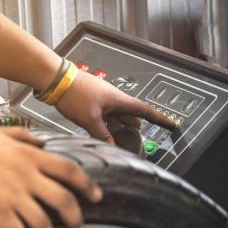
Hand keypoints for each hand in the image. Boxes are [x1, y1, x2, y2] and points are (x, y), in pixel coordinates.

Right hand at [0, 126, 101, 227]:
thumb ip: (23, 135)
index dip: (87, 184)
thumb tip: (41, 143)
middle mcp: (27, 176)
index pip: (69, 169)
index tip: (96, 195)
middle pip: (63, 199)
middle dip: (76, 217)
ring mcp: (13, 195)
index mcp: (29, 156)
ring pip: (43, 222)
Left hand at [56, 70, 175, 142]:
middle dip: (134, 129)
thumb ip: (102, 135)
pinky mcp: (91, 103)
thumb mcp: (90, 120)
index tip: (172, 124)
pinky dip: (105, 126)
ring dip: (118, 129)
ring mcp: (102, 100)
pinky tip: (100, 134)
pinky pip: (104, 116)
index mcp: (119, 100)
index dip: (159, 118)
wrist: (56, 80)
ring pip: (116, 117)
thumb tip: (112, 147)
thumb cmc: (74, 94)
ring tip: (118, 142)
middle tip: (136, 142)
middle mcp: (113, 99)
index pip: (145, 111)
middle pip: (130, 116)